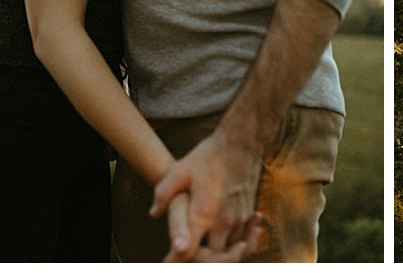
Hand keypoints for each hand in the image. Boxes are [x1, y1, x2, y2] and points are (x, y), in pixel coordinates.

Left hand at [151, 130, 262, 260]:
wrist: (242, 142)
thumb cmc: (209, 156)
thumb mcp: (180, 171)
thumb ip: (163, 194)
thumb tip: (154, 213)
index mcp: (203, 214)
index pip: (189, 252)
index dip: (177, 259)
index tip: (170, 258)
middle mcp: (223, 221)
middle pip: (214, 259)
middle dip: (200, 259)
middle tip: (188, 250)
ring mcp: (239, 218)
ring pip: (231, 251)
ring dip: (220, 253)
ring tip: (207, 247)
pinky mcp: (249, 213)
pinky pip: (243, 238)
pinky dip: (236, 243)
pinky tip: (228, 235)